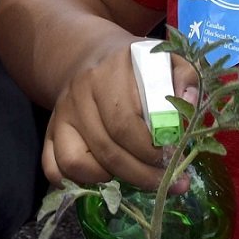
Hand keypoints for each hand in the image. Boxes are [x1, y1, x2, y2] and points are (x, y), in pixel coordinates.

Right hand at [42, 38, 197, 189]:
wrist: (91, 56)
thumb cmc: (137, 66)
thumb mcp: (167, 59)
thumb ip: (185, 78)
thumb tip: (187, 104)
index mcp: (108, 73)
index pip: (125, 124)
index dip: (151, 151)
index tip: (172, 157)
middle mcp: (78, 93)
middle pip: (106, 149)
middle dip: (141, 174)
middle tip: (165, 180)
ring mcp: (60, 115)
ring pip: (75, 163)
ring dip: (109, 180)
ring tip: (134, 177)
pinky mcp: (50, 131)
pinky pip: (53, 168)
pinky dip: (77, 182)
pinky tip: (106, 178)